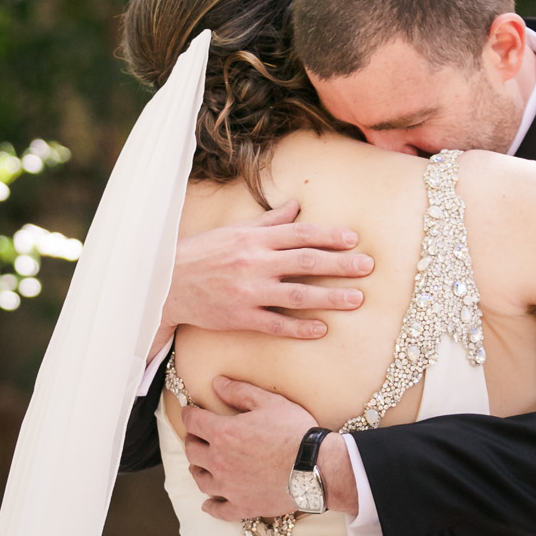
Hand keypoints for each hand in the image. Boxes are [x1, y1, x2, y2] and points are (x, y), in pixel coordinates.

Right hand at [165, 202, 371, 341]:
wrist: (167, 284)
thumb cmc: (202, 254)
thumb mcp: (234, 231)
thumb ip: (268, 221)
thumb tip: (296, 206)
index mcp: (254, 239)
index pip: (299, 234)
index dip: (329, 236)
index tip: (354, 240)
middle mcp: (254, 263)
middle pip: (306, 262)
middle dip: (340, 264)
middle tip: (368, 267)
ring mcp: (248, 292)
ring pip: (297, 295)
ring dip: (329, 297)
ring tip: (356, 299)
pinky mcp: (240, 317)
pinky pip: (275, 324)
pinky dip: (300, 327)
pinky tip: (322, 328)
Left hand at [183, 377, 320, 520]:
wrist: (316, 467)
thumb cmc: (295, 432)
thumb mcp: (269, 402)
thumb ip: (239, 392)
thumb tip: (217, 383)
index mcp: (223, 434)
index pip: (193, 422)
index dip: (189, 414)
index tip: (191, 413)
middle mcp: (219, 462)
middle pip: (192, 451)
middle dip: (192, 440)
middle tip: (197, 436)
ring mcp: (229, 487)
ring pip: (200, 480)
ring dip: (197, 469)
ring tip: (200, 465)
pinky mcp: (242, 506)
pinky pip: (218, 510)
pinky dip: (211, 506)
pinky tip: (208, 504)